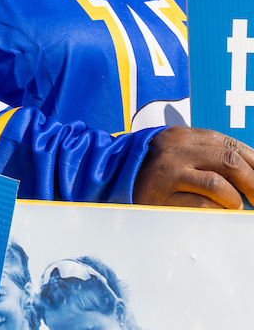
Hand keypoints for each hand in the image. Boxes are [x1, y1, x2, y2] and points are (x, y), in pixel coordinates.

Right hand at [133, 126, 253, 208]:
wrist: (111, 175)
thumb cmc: (153, 167)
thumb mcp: (177, 151)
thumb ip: (207, 154)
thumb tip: (250, 172)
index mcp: (184, 136)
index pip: (231, 145)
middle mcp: (177, 150)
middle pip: (229, 161)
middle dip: (253, 183)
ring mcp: (169, 172)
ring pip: (218, 185)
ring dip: (234, 200)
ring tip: (233, 207)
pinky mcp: (162, 195)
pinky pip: (201, 205)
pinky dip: (216, 212)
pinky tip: (216, 213)